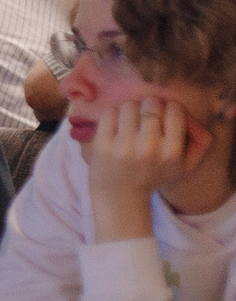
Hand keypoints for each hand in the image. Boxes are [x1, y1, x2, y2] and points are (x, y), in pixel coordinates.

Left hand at [88, 98, 210, 239]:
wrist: (120, 195)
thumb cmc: (153, 175)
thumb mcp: (182, 166)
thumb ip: (198, 143)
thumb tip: (192, 119)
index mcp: (172, 152)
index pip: (174, 110)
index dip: (169, 108)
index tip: (163, 114)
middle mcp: (149, 149)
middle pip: (151, 104)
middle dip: (148, 107)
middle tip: (144, 116)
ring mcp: (124, 147)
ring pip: (129, 106)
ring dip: (130, 110)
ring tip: (130, 121)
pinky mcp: (103, 146)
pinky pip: (109, 114)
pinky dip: (113, 115)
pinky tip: (116, 125)